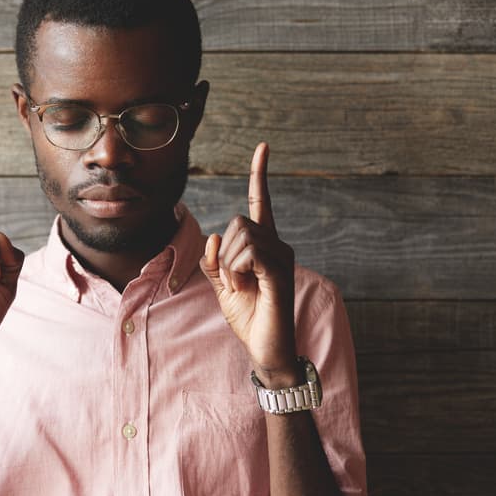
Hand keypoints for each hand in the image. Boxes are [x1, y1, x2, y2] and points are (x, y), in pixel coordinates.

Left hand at [199, 142, 296, 381]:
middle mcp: (278, 245)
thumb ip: (213, 260)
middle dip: (224, 252)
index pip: (261, 202)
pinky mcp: (281, 272)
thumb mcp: (221, 285)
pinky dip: (238, 271)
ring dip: (231, 265)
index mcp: (264, 245)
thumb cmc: (246, 316)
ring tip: (243, 288)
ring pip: (241, 237)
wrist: (265, 348)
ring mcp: (282, 257)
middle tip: (234, 281)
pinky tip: (246, 288)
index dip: (260, 174)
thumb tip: (213, 236)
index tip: (263, 147)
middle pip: (238, 222)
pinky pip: (249, 254)